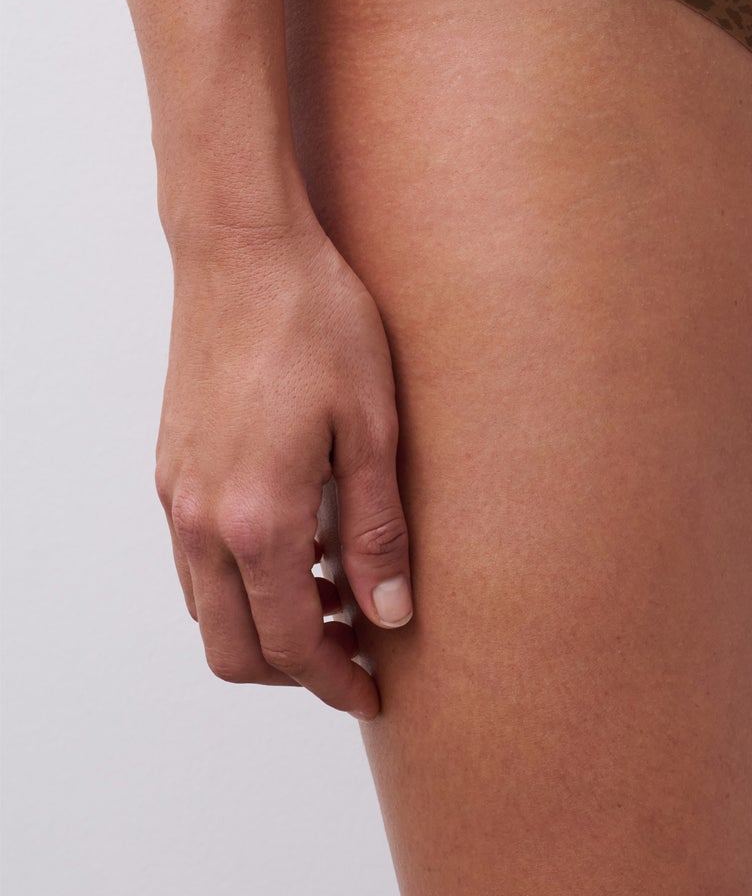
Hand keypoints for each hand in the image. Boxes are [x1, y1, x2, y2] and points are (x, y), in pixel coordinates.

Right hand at [155, 210, 412, 717]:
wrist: (244, 251)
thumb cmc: (316, 320)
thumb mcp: (373, 424)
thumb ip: (378, 529)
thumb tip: (391, 612)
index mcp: (258, 519)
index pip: (292, 643)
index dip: (336, 679)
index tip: (375, 688)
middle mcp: (202, 521)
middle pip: (235, 650)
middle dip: (297, 672)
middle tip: (360, 654)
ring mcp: (177, 496)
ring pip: (208, 611)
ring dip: (265, 627)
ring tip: (336, 595)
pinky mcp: (170, 468)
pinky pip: (194, 563)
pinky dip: (239, 583)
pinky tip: (296, 545)